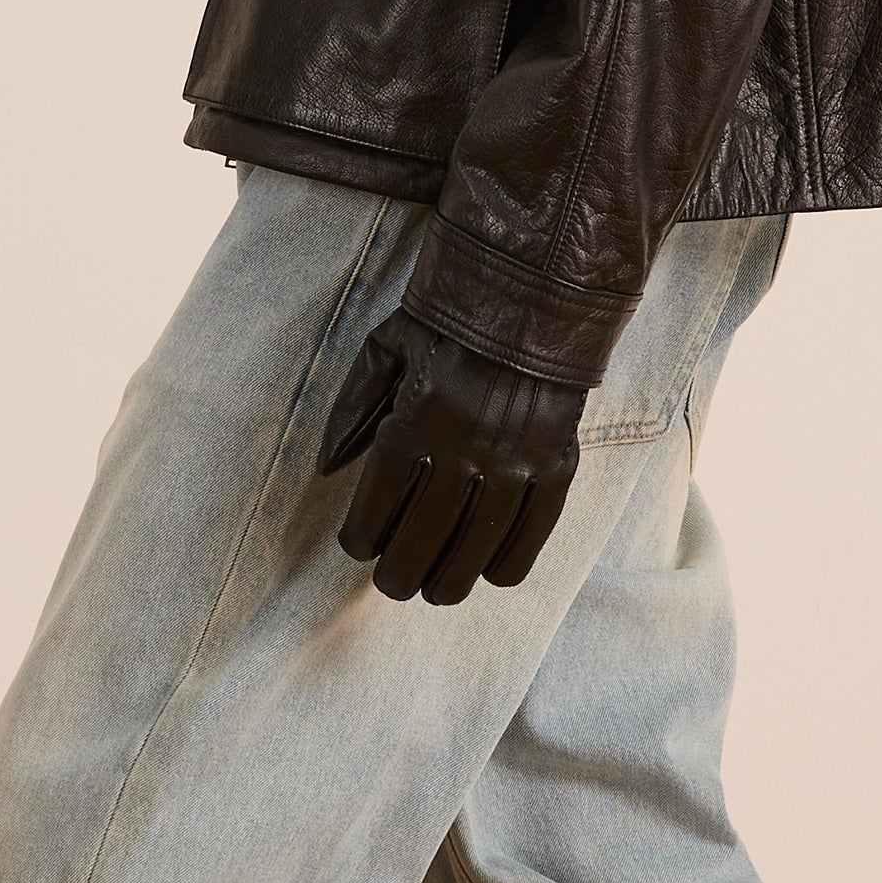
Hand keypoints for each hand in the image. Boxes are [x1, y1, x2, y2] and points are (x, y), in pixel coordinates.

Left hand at [316, 309, 585, 605]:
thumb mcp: (384, 347)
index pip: (378, 506)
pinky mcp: (555, 465)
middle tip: (393, 584)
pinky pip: (530, 535)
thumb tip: (326, 469)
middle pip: (423, 540)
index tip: (359, 548)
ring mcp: (514, 461)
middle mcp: (464, 448)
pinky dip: (507, 563)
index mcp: (414, 420)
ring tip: (434, 591)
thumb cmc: (449, 319)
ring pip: (475, 549)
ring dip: (450, 581)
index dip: (362, 539)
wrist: (536, 291)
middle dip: (400, 573)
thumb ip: (351, 408)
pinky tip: (489, 572)